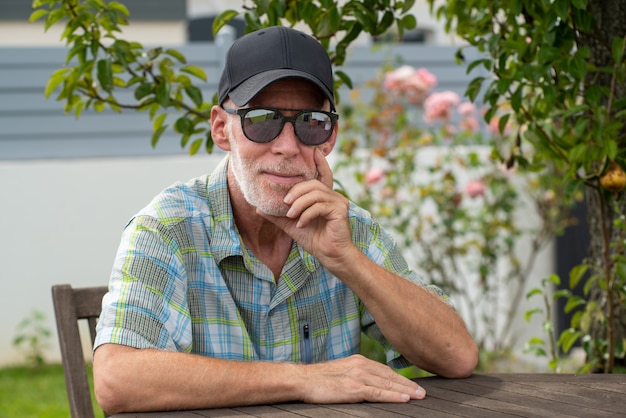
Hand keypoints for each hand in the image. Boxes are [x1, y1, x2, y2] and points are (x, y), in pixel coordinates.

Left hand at [257, 148, 353, 265]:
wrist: (331, 256)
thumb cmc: (315, 240)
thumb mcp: (291, 225)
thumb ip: (277, 216)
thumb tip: (258, 208)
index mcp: (324, 196)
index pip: (322, 175)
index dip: (320, 162)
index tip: (313, 150)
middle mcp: (333, 196)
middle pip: (313, 183)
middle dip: (296, 191)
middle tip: (285, 203)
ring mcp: (338, 201)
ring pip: (315, 193)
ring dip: (300, 204)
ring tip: (291, 216)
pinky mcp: (340, 210)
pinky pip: (320, 205)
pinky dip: (307, 214)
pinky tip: (301, 224)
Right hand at [299, 354, 425, 403]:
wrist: (302, 379)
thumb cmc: (320, 379)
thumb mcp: (342, 372)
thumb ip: (358, 374)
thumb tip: (371, 383)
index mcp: (359, 361)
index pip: (385, 370)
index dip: (401, 379)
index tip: (413, 385)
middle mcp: (361, 366)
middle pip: (390, 376)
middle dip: (408, 384)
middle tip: (423, 392)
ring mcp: (358, 376)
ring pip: (387, 384)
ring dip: (405, 390)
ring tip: (419, 396)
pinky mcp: (353, 388)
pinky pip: (377, 393)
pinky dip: (392, 396)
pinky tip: (404, 398)